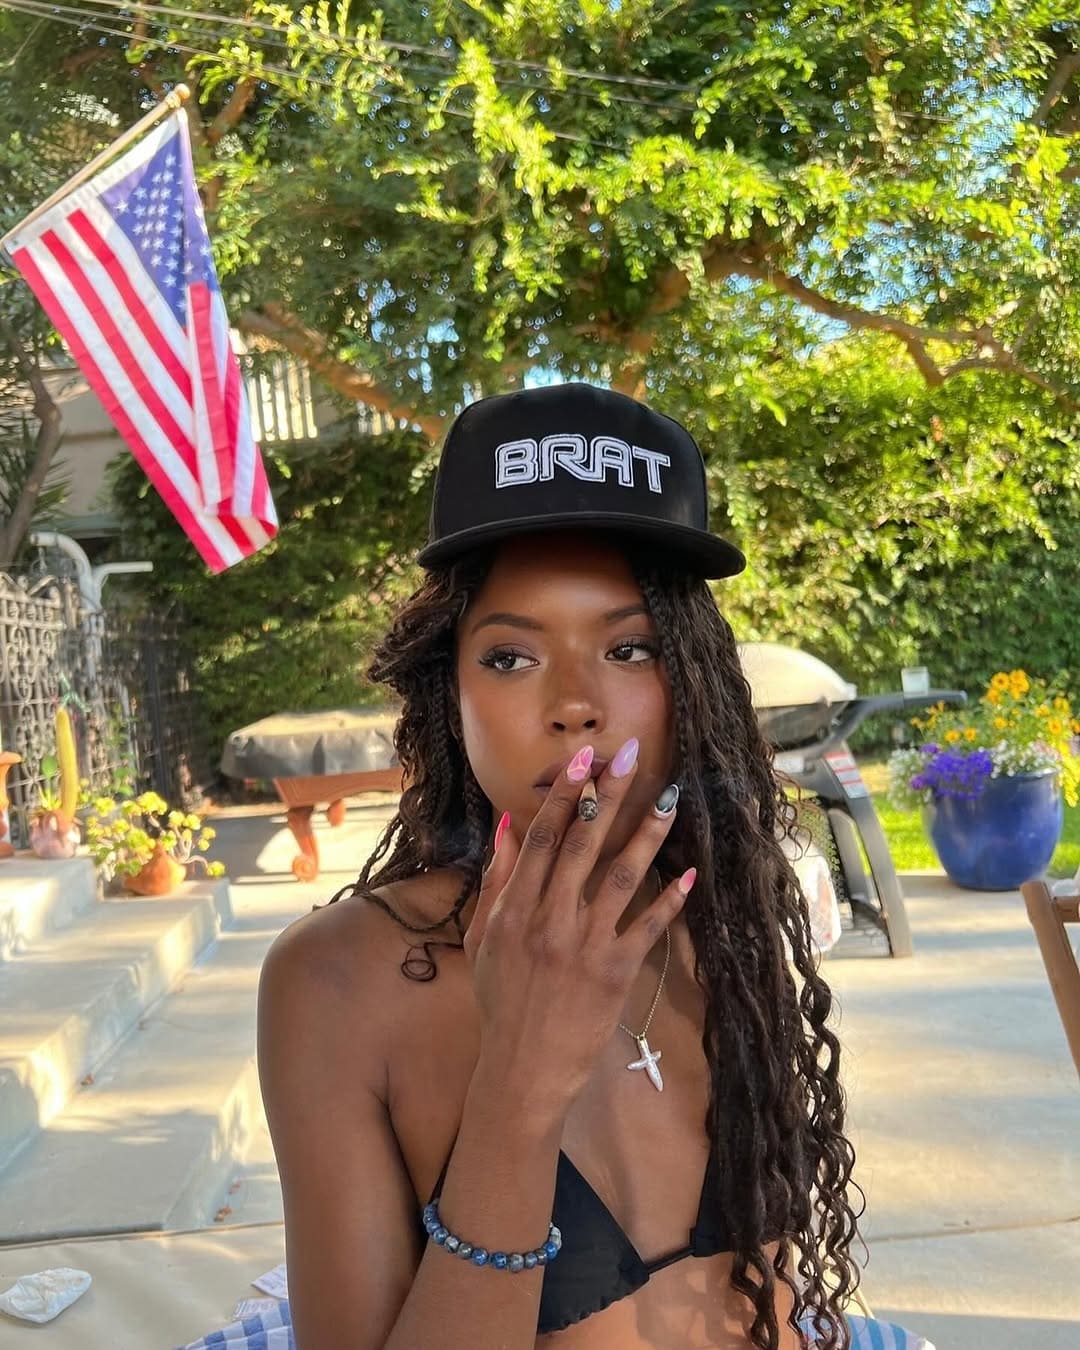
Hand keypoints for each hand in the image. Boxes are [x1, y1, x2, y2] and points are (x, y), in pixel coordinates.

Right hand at [463, 741, 694, 1114]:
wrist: (523, 1069)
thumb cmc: (500, 1002)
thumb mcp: (484, 938)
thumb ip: (498, 880)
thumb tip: (507, 824)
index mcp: (515, 908)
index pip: (544, 836)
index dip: (566, 793)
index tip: (585, 759)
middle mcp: (550, 920)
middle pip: (583, 843)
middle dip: (608, 795)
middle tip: (630, 756)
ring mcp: (585, 945)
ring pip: (621, 876)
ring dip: (647, 834)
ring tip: (670, 799)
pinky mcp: (616, 972)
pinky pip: (649, 927)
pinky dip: (671, 900)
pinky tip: (690, 872)